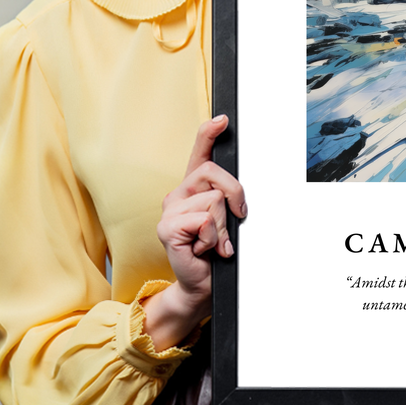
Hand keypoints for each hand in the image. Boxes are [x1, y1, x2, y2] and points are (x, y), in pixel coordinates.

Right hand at [142, 115, 246, 349]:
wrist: (202, 285)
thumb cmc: (215, 252)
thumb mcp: (226, 220)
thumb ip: (228, 200)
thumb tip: (238, 192)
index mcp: (193, 188)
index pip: (199, 153)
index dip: (209, 133)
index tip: (223, 119)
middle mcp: (178, 194)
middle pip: (214, 173)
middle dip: (235, 195)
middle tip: (236, 219)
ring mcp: (170, 210)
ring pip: (214, 200)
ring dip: (223, 226)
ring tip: (214, 242)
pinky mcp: (167, 228)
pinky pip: (204, 220)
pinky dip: (213, 238)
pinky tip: (204, 249)